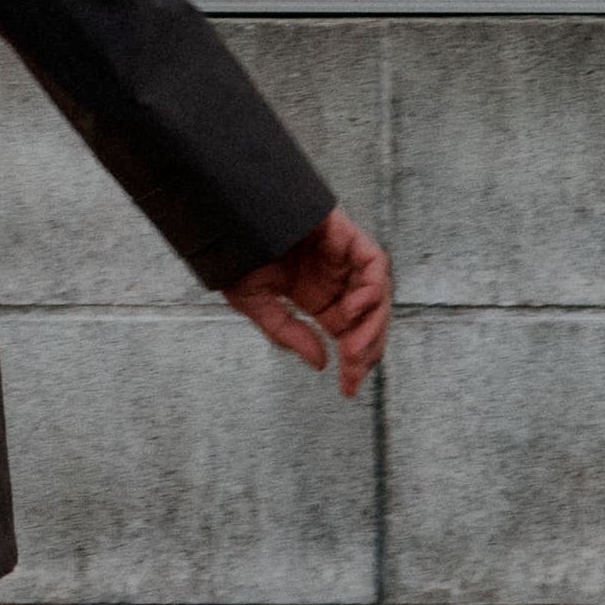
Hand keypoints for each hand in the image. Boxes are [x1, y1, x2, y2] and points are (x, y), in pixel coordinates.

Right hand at [225, 207, 392, 400]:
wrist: (226, 216)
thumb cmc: (236, 252)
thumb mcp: (257, 305)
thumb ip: (288, 334)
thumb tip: (321, 363)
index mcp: (318, 296)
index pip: (350, 334)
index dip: (354, 363)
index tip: (347, 388)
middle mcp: (335, 279)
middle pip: (369, 320)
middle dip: (366, 350)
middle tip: (352, 371)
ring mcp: (343, 258)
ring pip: (377, 295)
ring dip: (371, 326)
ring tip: (352, 348)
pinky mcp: (347, 236)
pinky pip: (373, 264)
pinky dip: (370, 288)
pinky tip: (351, 310)